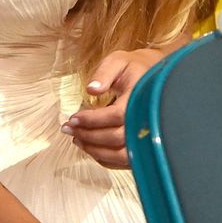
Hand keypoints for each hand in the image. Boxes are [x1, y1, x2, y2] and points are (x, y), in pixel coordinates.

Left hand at [61, 47, 163, 168]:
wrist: (153, 77)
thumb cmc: (132, 68)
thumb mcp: (117, 61)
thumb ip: (104, 72)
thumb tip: (91, 89)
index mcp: (142, 98)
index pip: (117, 115)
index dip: (93, 119)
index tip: (73, 118)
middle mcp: (148, 120)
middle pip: (117, 138)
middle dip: (88, 135)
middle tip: (68, 129)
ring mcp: (148, 136)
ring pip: (121, 154)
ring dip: (95, 150)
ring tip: (76, 140)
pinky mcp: (145, 146)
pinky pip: (125, 161)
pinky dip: (105, 158)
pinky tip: (90, 148)